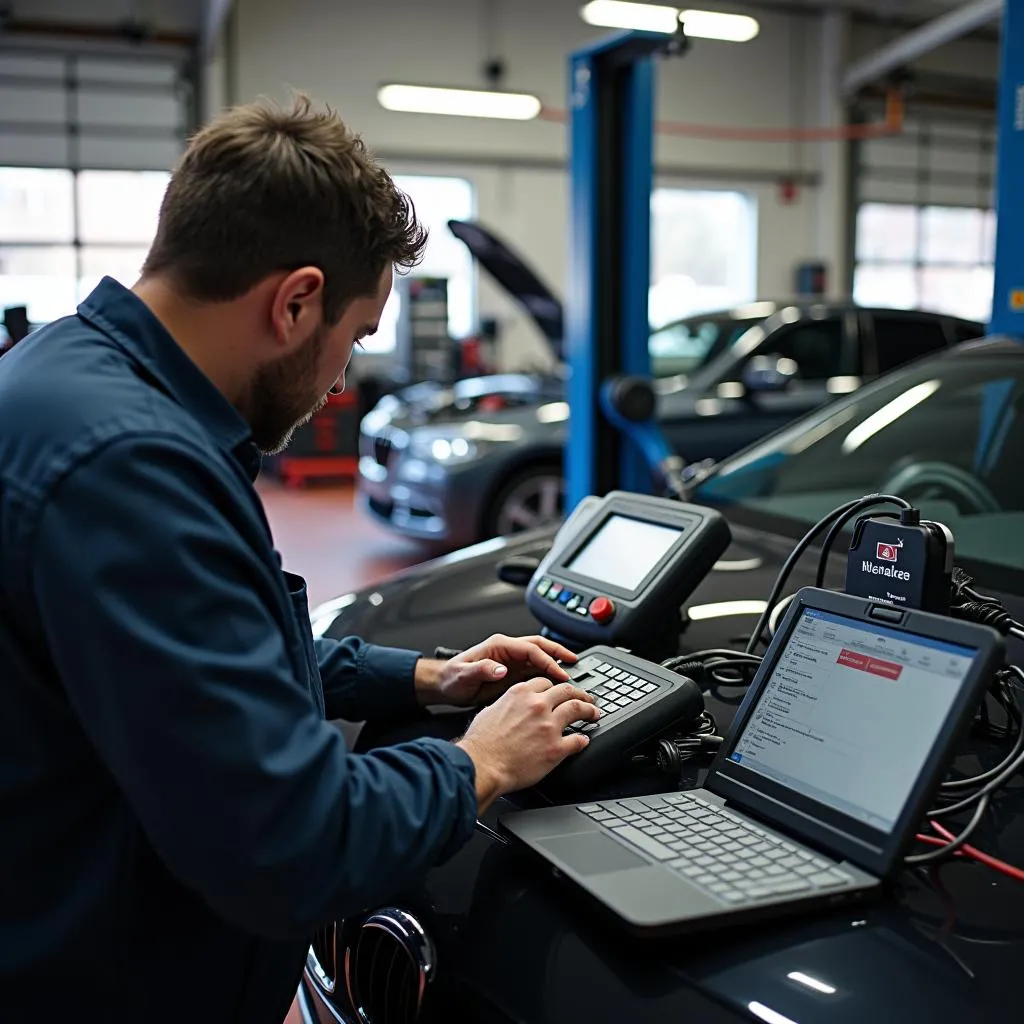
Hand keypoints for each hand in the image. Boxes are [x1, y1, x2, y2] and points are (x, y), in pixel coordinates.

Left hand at [416, 634, 576, 707]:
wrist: (445, 686)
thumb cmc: (452, 678)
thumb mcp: (463, 674)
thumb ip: (482, 669)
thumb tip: (501, 669)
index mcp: (499, 645)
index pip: (530, 649)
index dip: (547, 660)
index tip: (560, 673)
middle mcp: (507, 650)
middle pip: (540, 646)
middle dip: (559, 652)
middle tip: (575, 662)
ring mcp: (511, 660)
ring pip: (540, 656)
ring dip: (556, 662)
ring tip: (572, 670)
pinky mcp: (512, 672)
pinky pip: (534, 669)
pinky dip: (548, 673)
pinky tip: (557, 682)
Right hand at [455, 677, 599, 810]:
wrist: (483, 765)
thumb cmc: (481, 743)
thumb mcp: (490, 711)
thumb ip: (506, 704)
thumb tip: (511, 707)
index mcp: (521, 694)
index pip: (546, 682)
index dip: (555, 687)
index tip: (560, 691)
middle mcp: (537, 706)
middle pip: (567, 691)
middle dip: (579, 694)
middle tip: (586, 698)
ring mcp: (549, 726)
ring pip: (578, 709)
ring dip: (589, 710)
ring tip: (594, 713)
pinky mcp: (556, 748)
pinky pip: (577, 740)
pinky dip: (583, 740)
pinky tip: (584, 741)